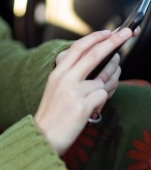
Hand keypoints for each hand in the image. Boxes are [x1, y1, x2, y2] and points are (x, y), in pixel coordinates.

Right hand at [34, 28, 131, 155]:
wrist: (43, 136)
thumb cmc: (52, 114)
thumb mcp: (55, 88)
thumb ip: (70, 75)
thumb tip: (96, 65)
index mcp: (58, 73)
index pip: (78, 48)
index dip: (94, 37)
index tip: (108, 32)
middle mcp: (65, 79)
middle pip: (94, 54)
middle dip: (113, 42)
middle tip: (126, 34)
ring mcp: (74, 92)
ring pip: (102, 80)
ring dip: (108, 84)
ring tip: (103, 90)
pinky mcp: (82, 106)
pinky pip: (102, 96)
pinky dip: (101, 102)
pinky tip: (92, 109)